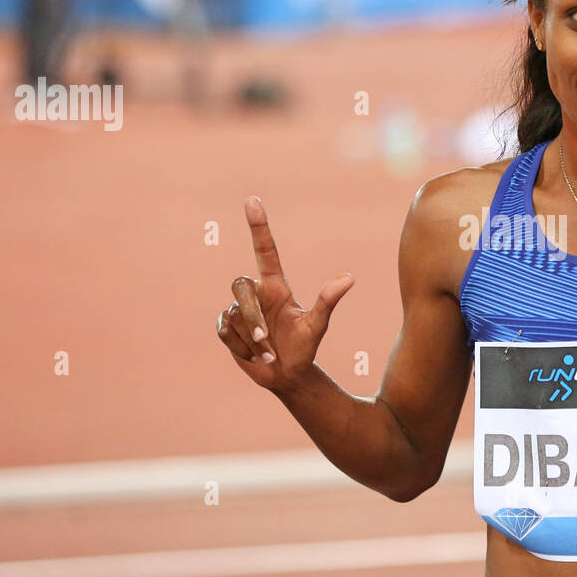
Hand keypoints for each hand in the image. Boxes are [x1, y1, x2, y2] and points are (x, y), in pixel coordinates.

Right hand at [215, 196, 354, 392]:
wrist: (287, 376)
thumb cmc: (304, 347)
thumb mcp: (317, 326)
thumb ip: (328, 301)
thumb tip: (349, 278)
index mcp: (276, 286)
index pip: (265, 250)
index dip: (258, 226)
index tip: (252, 200)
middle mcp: (256, 293)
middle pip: (241, 287)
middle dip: (252, 317)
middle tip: (267, 340)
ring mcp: (239, 310)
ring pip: (235, 315)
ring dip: (253, 340)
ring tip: (269, 353)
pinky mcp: (226, 328)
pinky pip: (226, 332)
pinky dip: (243, 347)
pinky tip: (256, 356)